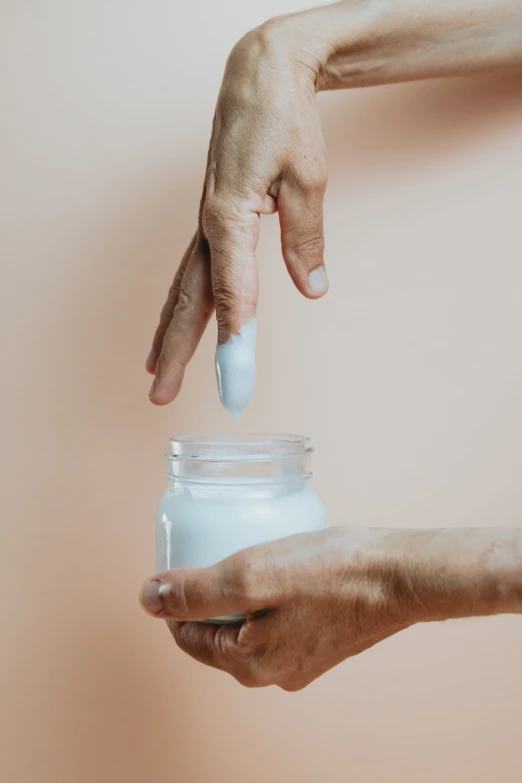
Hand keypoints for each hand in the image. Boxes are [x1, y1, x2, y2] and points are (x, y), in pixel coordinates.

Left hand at [139, 527, 420, 690]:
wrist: (402, 576)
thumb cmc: (332, 572)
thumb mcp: (251, 575)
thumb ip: (195, 591)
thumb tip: (148, 598)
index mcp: (247, 666)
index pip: (186, 634)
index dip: (177, 594)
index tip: (185, 556)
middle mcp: (271, 674)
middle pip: (216, 631)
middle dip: (209, 593)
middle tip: (217, 549)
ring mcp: (300, 662)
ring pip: (247, 625)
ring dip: (240, 593)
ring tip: (248, 553)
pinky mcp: (321, 644)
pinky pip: (277, 620)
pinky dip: (269, 595)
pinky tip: (282, 567)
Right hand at [146, 19, 328, 404]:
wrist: (261, 77)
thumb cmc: (283, 119)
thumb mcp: (308, 178)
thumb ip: (306, 237)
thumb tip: (313, 289)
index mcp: (229, 217)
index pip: (232, 294)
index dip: (233, 342)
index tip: (234, 383)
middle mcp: (209, 226)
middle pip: (188, 301)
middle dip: (176, 352)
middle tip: (161, 396)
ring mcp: (206, 224)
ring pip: (182, 289)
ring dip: (169, 332)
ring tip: (157, 370)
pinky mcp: (213, 220)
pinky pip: (191, 272)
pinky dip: (181, 304)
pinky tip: (178, 320)